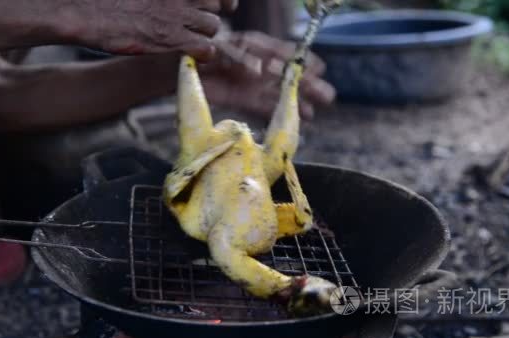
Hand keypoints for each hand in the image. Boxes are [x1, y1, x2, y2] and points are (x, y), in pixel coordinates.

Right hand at [72, 0, 237, 60]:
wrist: (85, 11)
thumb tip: (169, 0)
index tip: (224, 4)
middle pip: (215, 4)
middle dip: (209, 14)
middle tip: (198, 24)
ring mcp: (177, 15)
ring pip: (213, 26)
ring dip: (205, 34)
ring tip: (191, 39)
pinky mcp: (171, 39)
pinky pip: (206, 49)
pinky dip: (203, 53)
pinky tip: (192, 54)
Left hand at [199, 31, 335, 118]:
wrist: (180, 67)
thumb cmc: (200, 51)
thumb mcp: (218, 49)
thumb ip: (239, 58)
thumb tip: (258, 71)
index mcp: (254, 47)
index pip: (283, 53)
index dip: (301, 61)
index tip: (320, 68)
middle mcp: (257, 65)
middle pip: (286, 76)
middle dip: (307, 86)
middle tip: (327, 95)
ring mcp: (251, 83)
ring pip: (278, 93)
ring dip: (297, 102)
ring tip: (315, 112)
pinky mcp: (242, 98)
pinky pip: (264, 106)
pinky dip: (278, 112)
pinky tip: (293, 120)